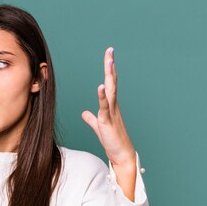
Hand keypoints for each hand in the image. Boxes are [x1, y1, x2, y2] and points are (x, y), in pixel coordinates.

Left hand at [81, 47, 135, 166]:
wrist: (121, 155)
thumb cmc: (112, 141)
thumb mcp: (99, 127)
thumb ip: (91, 118)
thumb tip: (84, 113)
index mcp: (111, 105)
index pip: (109, 83)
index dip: (109, 70)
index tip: (109, 56)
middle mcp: (113, 106)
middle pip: (112, 82)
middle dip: (110, 66)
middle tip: (110, 50)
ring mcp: (112, 113)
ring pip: (110, 90)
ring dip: (109, 76)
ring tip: (109, 61)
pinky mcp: (108, 122)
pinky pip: (105, 107)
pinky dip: (102, 96)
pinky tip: (100, 86)